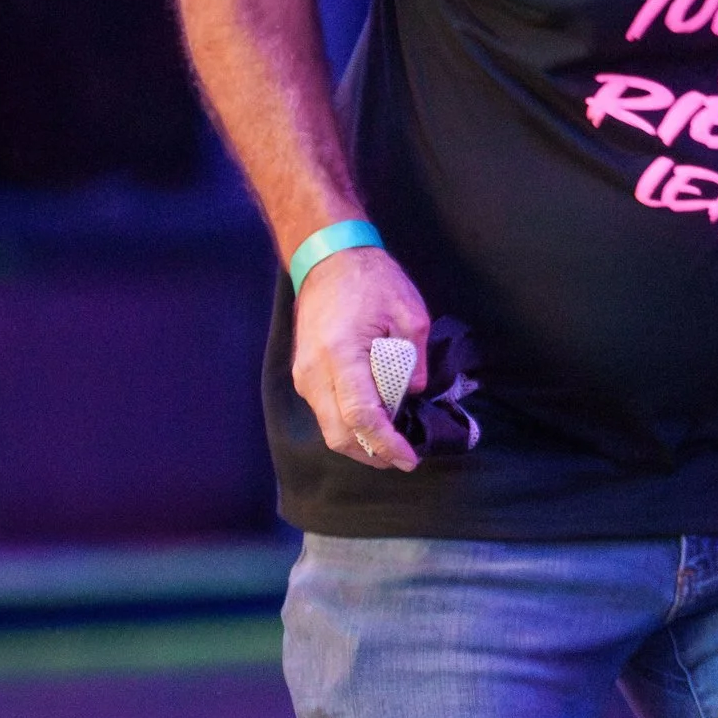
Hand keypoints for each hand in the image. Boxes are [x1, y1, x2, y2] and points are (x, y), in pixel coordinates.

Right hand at [290, 241, 430, 471]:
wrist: (327, 258)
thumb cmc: (370, 279)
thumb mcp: (409, 313)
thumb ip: (414, 358)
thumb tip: (413, 392)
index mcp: (341, 354)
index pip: (361, 416)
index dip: (386, 444)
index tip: (409, 458)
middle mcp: (314, 371)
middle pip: (339, 434)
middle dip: (372, 454)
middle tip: (402, 458)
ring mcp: (303, 375)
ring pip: (329, 428)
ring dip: (360, 442)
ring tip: (392, 442)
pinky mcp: (302, 374)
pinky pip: (325, 413)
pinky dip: (349, 425)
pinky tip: (373, 422)